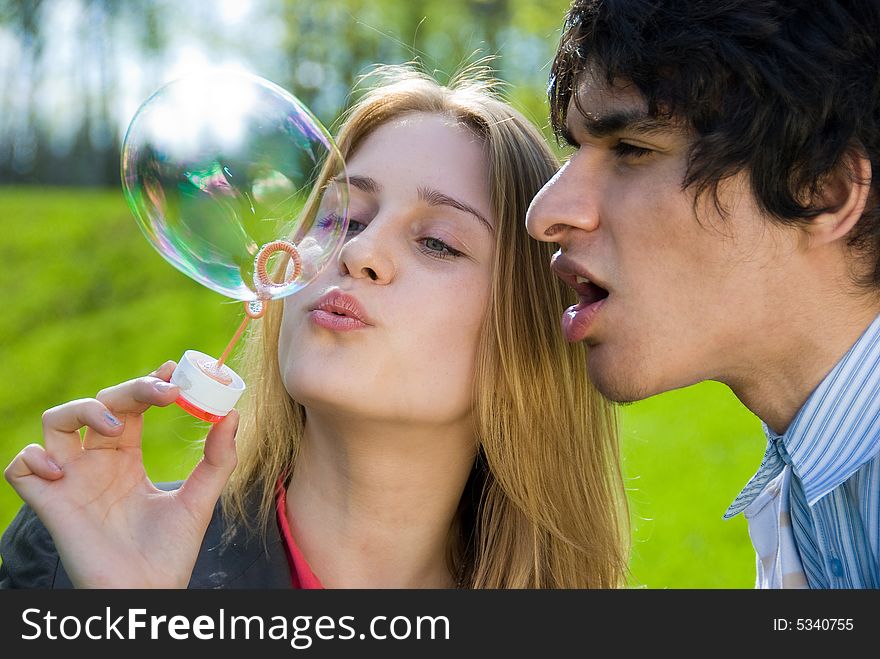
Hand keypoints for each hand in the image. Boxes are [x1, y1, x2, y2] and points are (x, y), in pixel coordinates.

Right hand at [4, 361, 237, 587]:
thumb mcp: (201, 499)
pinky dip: (34, 459)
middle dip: (128, 390)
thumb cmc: (171, 551)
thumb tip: (233, 414)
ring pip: (54, 422)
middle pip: (98, 403)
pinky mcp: (50, 504)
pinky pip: (20, 468)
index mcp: (128, 458)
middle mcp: (97, 463)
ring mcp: (72, 480)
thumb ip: (218, 459)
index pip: (130, 406)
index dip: (147, 384)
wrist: (150, 593)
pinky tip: (64, 471)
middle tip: (162, 393)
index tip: (172, 371)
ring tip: (117, 428)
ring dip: (81, 410)